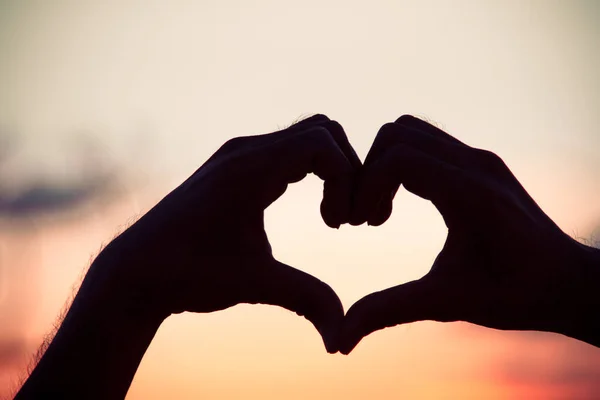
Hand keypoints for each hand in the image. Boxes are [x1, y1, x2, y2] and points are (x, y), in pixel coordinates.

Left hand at [100, 114, 360, 351]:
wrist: (136, 271)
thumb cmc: (188, 274)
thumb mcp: (253, 284)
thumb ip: (307, 300)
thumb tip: (343, 338)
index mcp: (249, 169)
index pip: (322, 142)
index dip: (347, 179)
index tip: (340, 225)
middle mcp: (245, 151)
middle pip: (322, 130)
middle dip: (347, 169)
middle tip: (346, 218)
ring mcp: (239, 155)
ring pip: (307, 139)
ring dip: (332, 171)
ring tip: (332, 219)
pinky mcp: (237, 168)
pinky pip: (290, 152)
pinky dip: (314, 174)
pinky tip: (315, 214)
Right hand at [339, 115, 599, 353]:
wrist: (568, 282)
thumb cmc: (515, 296)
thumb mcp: (447, 303)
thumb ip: (389, 311)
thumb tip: (340, 341)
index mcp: (472, 193)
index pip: (399, 158)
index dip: (365, 185)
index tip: (359, 225)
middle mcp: (476, 164)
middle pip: (398, 134)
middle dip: (368, 171)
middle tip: (365, 219)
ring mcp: (479, 158)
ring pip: (409, 131)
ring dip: (383, 164)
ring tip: (379, 213)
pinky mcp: (477, 162)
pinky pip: (425, 143)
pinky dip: (400, 164)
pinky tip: (399, 204)